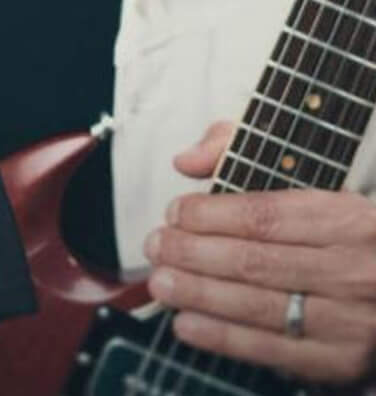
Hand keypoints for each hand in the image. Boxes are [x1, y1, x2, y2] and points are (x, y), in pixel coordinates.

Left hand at [146, 119, 375, 385]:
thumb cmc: (338, 229)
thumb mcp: (309, 178)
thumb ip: (239, 150)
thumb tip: (186, 160)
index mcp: (346, 220)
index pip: (266, 217)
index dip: (210, 216)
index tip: (174, 213)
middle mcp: (353, 270)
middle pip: (256, 262)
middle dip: (192, 255)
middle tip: (155, 248)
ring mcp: (350, 320)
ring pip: (260, 306)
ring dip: (199, 295)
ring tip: (161, 282)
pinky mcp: (341, 358)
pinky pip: (274, 350)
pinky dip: (223, 338)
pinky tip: (187, 323)